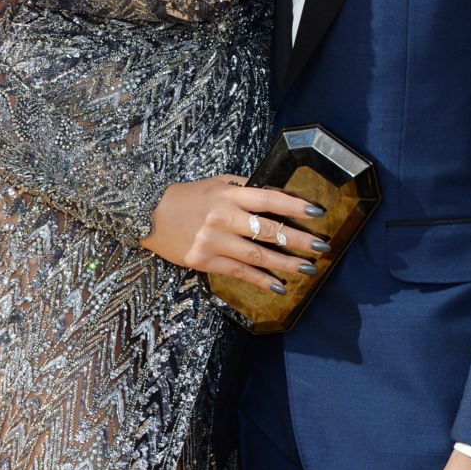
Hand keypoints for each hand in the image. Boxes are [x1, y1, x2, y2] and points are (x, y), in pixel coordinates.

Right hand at [140, 177, 327, 290]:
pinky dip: (261, 280)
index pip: (268, 199)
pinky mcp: (205, 260)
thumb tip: (276, 195)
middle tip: (323, 247)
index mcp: (229, 194)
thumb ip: (243, 187)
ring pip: (258, 256)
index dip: (294, 206)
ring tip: (308, 270)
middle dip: (299, 240)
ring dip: (286, 264)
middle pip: (268, 231)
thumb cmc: (187, 196)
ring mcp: (214, 241)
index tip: (317, 213)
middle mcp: (224, 217)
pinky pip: (239, 272)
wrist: (147, 213)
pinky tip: (278, 286)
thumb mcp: (216, 183)